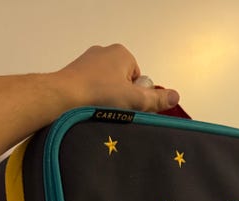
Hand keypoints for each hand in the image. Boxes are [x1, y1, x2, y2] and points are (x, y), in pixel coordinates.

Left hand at [49, 44, 179, 113]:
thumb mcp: (135, 100)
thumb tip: (175, 97)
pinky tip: (89, 108)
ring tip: (100, 110)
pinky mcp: (75, 74)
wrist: (63, 97)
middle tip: (115, 110)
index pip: (138, 79)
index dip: (136, 96)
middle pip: (123, 82)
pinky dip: (92, 99)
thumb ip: (156, 99)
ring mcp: (87, 62)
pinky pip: (91, 88)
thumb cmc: (98, 94)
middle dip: (121, 97)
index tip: (129, 106)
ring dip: (106, 99)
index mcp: (121, 53)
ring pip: (106, 86)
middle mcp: (104, 52)